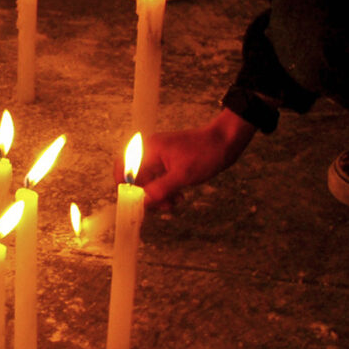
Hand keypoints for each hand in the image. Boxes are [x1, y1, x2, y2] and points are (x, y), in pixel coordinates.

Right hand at [132, 109, 255, 208]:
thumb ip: (159, 189)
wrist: (226, 142)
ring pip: (150, 181)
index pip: (124, 166)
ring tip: (174, 202)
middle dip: (146, 194)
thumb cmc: (205, 153)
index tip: (131, 201)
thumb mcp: (182, 176)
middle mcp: (152, 152)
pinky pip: (161, 180)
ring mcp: (162, 158)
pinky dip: (167, 190)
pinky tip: (178, 196)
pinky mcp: (171, 163)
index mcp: (150, 149)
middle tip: (160, 206)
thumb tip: (142, 202)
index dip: (123, 184)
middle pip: (137, 178)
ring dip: (158, 194)